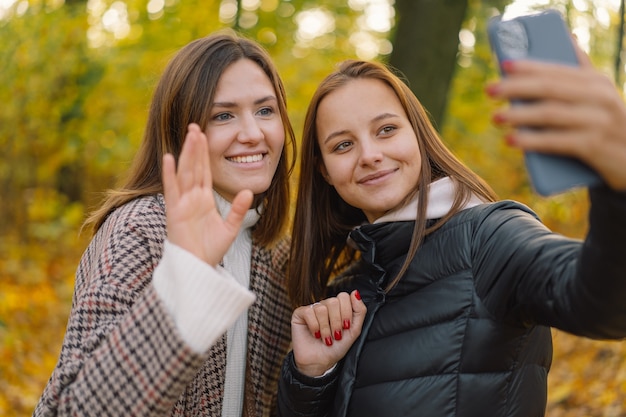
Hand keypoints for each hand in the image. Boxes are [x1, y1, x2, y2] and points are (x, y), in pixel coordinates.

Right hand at [162, 123, 253, 265]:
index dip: (204, 154)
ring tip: (190, 135)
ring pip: (185, 173)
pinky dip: (170, 174)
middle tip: (196, 126)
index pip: (204, 171)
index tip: (204, 135)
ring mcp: (182, 204)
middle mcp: (192, 198)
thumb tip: (248, 191)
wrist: (198, 268)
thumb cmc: (210, 250)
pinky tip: (169, 157)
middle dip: (195, 147)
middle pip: (194, 167)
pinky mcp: (175, 212)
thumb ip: (239, 210)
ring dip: (187, 154)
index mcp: (204, 200)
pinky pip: (172, 190)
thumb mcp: (230, 228)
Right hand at [291, 290, 366, 376]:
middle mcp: (325, 305)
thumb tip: (355, 293)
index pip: (344, 296)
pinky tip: (314, 334)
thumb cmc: (336, 347)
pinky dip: (314, 326)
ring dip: (325, 328)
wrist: (320, 362)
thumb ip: (359, 311)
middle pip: (334, 301)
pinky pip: (309, 312)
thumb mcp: (354, 330)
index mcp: (338, 307)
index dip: (346, 313)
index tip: (345, 327)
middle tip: (335, 335)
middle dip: (336, 322)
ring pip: (321, 308)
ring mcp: (312, 308)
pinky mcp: (299, 314)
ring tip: (325, 338)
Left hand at [488, 44, 625, 190]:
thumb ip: (581, 71)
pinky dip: (531, 141)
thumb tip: (568, 37)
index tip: (504, 65)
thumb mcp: (599, 95)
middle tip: (490, 90)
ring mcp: (597, 122)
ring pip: (550, 114)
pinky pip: (556, 141)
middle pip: (549, 88)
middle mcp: (599, 98)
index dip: (529, 66)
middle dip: (516, 88)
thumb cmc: (606, 124)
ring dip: (518, 115)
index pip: (557, 70)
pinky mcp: (593, 146)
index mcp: (596, 82)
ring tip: (495, 117)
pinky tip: (512, 140)